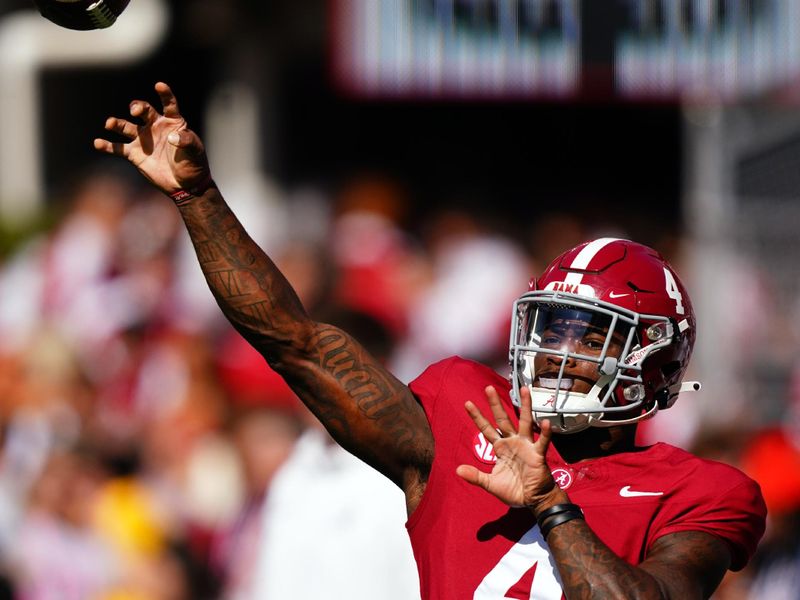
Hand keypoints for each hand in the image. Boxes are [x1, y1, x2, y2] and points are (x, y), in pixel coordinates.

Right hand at [93, 82, 209, 197]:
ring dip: (117, 123)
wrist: (185, 184)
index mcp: (172, 122)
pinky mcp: (134, 154)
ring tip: (110, 123)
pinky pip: (117, 148)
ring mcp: (143, 139)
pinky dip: (107, 146)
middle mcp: (155, 126)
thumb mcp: (195, 151)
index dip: (164, 94)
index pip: (169, 104)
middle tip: (134, 111)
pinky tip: (98, 143)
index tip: (159, 85)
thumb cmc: (193, 163)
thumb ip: (187, 141)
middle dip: (137, 107)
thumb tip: (172, 137)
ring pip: (126, 126)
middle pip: (143, 111)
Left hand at [456, 385, 565, 514]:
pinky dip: (544, 432)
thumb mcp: (491, 484)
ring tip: (525, 390)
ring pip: (525, 422)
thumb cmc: (514, 490)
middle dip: (495, 404)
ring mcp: (526, 446)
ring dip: (525, 406)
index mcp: (500, 448)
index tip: (467, 403)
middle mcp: (512, 442)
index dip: (477, 417)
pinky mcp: (538, 454)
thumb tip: (457, 470)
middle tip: (488, 388)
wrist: (533, 500)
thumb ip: (476, 476)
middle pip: (502, 419)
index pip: (486, 429)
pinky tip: (545, 422)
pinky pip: (542, 441)